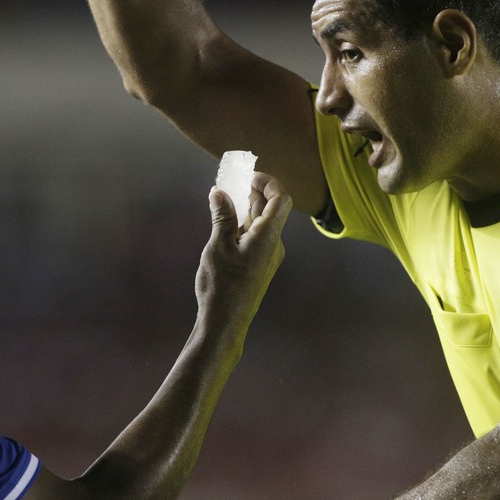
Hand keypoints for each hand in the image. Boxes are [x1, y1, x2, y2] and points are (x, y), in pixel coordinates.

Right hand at [195, 172, 291, 337]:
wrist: (226, 323)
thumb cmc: (222, 285)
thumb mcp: (218, 246)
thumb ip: (222, 216)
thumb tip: (219, 191)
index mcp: (268, 237)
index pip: (281, 199)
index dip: (267, 182)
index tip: (247, 176)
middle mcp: (274, 245)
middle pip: (270, 209)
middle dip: (251, 192)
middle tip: (229, 183)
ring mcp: (268, 256)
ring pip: (261, 223)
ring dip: (245, 208)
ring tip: (223, 201)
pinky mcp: (259, 265)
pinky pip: (256, 237)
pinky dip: (243, 225)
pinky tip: (225, 226)